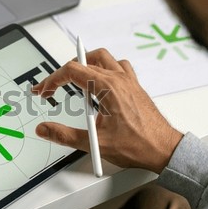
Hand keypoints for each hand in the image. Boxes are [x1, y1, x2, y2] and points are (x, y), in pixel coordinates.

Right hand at [32, 48, 182, 173]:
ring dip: (84, 64)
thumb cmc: (137, 146)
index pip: (72, 71)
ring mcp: (128, 82)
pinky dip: (104, 68)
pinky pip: (119, 66)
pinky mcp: (134, 87)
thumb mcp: (94, 143)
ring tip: (71, 77)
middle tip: (52, 87)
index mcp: (108, 88)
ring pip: (103, 58)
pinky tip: (99, 81)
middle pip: (85, 61)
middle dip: (63, 72)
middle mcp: (119, 80)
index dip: (52, 80)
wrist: (164, 150)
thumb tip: (44, 129)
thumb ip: (64, 135)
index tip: (44, 91)